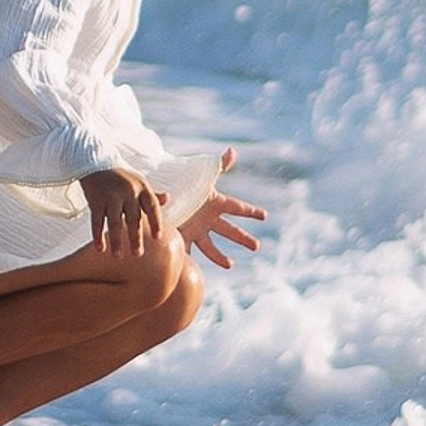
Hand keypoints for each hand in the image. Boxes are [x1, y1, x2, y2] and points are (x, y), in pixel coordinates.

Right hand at [80, 167, 164, 258]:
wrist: (93, 161)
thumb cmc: (119, 175)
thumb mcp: (138, 181)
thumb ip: (151, 194)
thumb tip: (167, 199)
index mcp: (141, 188)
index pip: (152, 207)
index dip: (155, 223)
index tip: (157, 238)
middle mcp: (128, 191)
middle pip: (133, 218)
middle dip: (135, 238)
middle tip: (138, 255)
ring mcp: (111, 196)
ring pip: (114, 222)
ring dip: (116, 241)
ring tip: (118, 256)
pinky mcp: (95, 199)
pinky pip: (97, 220)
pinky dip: (97, 235)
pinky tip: (100, 248)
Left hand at [181, 148, 267, 269]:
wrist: (160, 190)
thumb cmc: (181, 181)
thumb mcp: (200, 175)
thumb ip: (216, 166)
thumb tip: (232, 151)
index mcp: (214, 203)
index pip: (237, 208)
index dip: (251, 212)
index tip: (265, 216)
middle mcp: (208, 218)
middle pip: (230, 230)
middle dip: (243, 238)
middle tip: (257, 246)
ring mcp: (196, 229)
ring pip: (211, 246)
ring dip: (220, 256)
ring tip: (230, 265)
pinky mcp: (183, 236)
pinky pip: (189, 251)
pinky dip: (191, 262)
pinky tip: (194, 274)